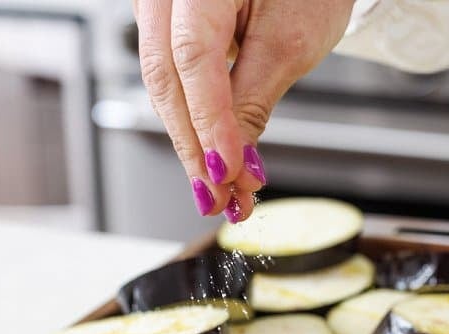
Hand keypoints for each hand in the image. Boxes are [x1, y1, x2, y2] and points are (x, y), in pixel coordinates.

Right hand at [134, 0, 355, 221]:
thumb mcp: (290, 41)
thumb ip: (254, 101)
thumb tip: (236, 164)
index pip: (193, 57)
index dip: (208, 122)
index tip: (227, 172)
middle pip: (166, 77)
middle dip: (195, 147)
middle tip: (221, 199)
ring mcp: (158, 6)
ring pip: (163, 85)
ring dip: (192, 143)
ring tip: (222, 191)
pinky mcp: (164, 26)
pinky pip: (170, 79)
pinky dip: (192, 121)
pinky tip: (211, 157)